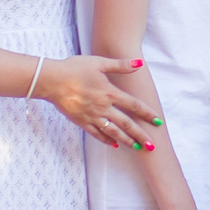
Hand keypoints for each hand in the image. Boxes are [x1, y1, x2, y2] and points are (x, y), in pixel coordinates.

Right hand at [35, 54, 157, 151]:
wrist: (52, 80)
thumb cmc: (74, 68)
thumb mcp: (99, 63)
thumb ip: (120, 65)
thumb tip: (139, 63)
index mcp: (109, 93)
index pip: (133, 106)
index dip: (147, 114)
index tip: (158, 121)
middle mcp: (103, 107)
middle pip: (126, 124)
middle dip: (140, 135)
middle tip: (151, 145)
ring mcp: (92, 116)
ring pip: (112, 132)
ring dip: (126, 140)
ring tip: (136, 147)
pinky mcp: (81, 121)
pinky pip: (96, 133)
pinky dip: (106, 140)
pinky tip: (114, 145)